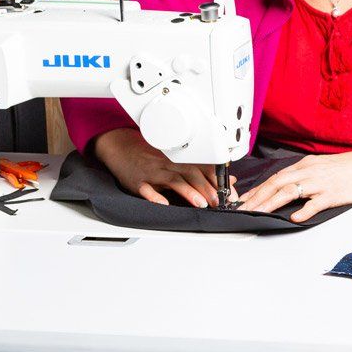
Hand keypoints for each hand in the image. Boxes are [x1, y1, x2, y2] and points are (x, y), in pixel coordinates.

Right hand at [94, 132, 226, 208]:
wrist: (122, 147)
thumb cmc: (152, 156)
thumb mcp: (177, 161)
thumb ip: (203, 171)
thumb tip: (228, 179)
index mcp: (180, 160)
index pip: (203, 168)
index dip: (218, 180)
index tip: (229, 192)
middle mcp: (169, 164)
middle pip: (192, 174)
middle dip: (207, 188)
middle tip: (219, 202)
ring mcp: (154, 172)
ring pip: (174, 181)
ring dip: (189, 192)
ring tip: (201, 204)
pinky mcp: (139, 181)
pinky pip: (147, 189)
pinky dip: (155, 196)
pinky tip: (163, 203)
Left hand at [238, 147, 351, 222]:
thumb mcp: (324, 167)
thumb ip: (306, 177)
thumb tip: (290, 189)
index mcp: (306, 165)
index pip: (276, 177)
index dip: (258, 189)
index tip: (244, 201)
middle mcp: (310, 171)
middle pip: (277, 183)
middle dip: (256, 197)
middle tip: (242, 210)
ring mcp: (321, 182)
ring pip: (289, 191)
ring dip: (270, 203)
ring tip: (257, 214)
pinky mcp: (334, 193)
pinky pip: (315, 202)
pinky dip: (303, 210)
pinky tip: (294, 218)